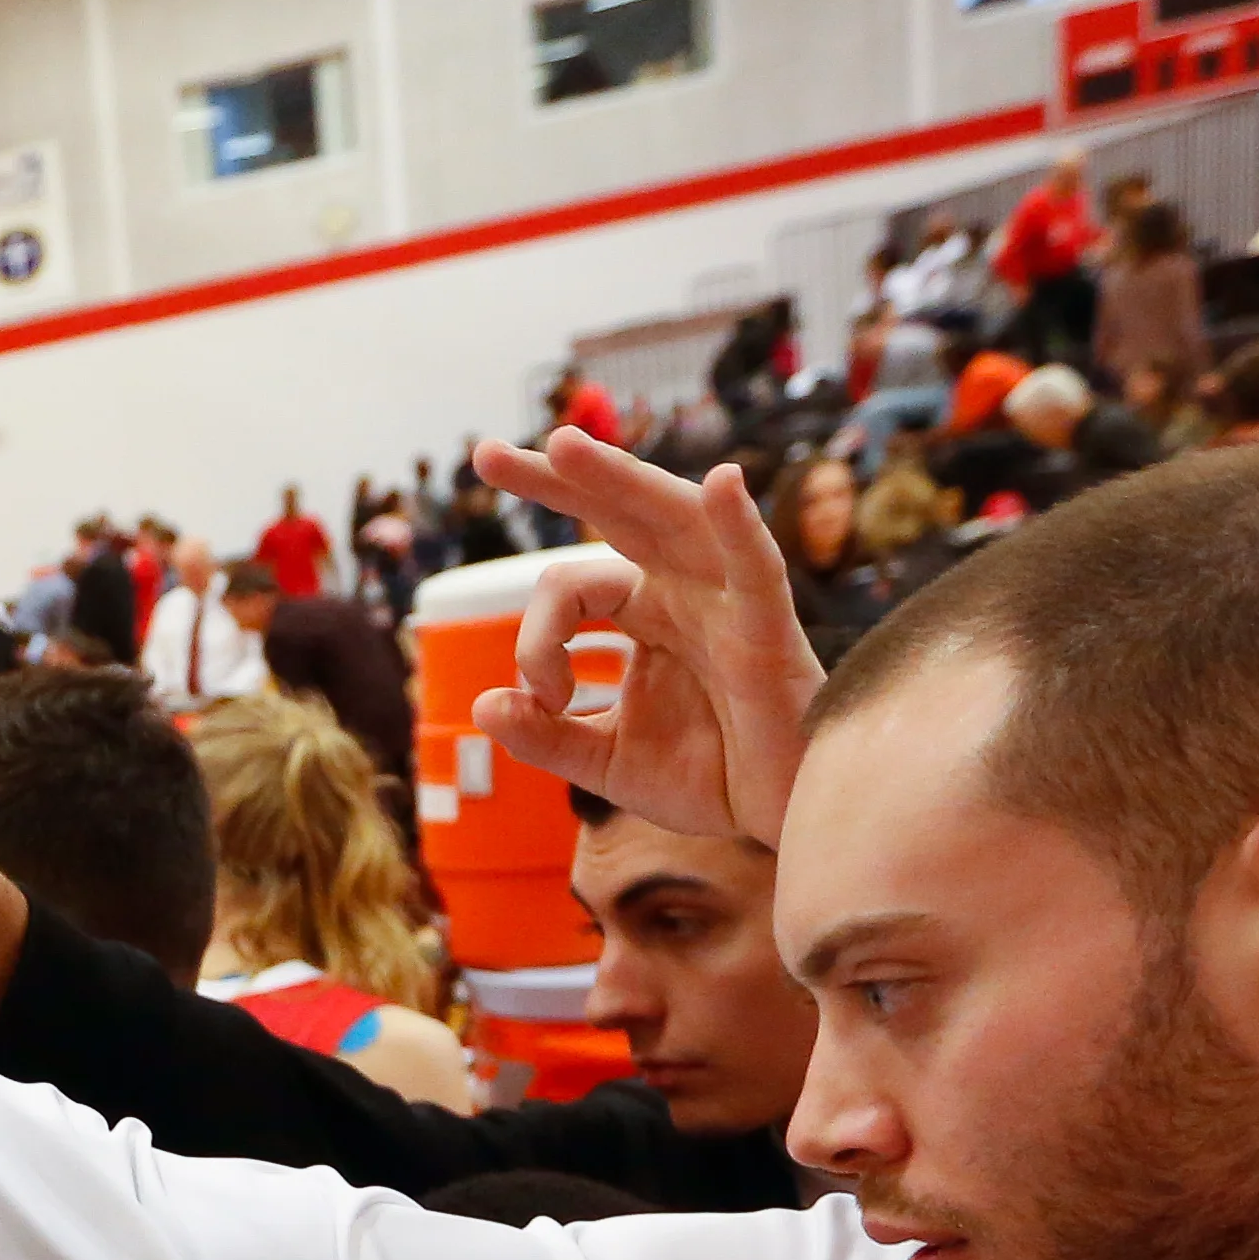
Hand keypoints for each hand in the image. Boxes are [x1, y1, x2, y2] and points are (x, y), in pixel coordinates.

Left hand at [459, 435, 819, 851]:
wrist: (776, 815)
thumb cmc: (710, 776)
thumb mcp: (605, 762)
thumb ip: (544, 736)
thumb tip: (482, 706)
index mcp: (645, 610)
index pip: (568, 584)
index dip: (537, 639)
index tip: (545, 698)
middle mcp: (683, 588)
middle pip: (615, 511)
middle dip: (555, 479)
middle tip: (487, 455)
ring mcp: (726, 599)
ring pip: (671, 517)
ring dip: (619, 477)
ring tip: (564, 444)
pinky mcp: (767, 627)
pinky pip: (756, 566)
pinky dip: (739, 525)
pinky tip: (723, 483)